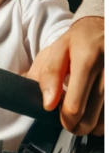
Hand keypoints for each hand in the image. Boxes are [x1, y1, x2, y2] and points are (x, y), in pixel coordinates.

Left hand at [27, 16, 103, 135]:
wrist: (105, 26)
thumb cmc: (80, 40)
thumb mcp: (57, 49)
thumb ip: (48, 76)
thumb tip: (47, 103)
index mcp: (86, 61)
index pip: (76, 105)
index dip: (66, 120)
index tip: (63, 121)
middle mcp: (107, 70)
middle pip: (93, 116)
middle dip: (79, 127)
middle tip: (71, 125)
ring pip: (107, 117)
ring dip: (95, 125)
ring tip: (85, 121)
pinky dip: (106, 118)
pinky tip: (98, 113)